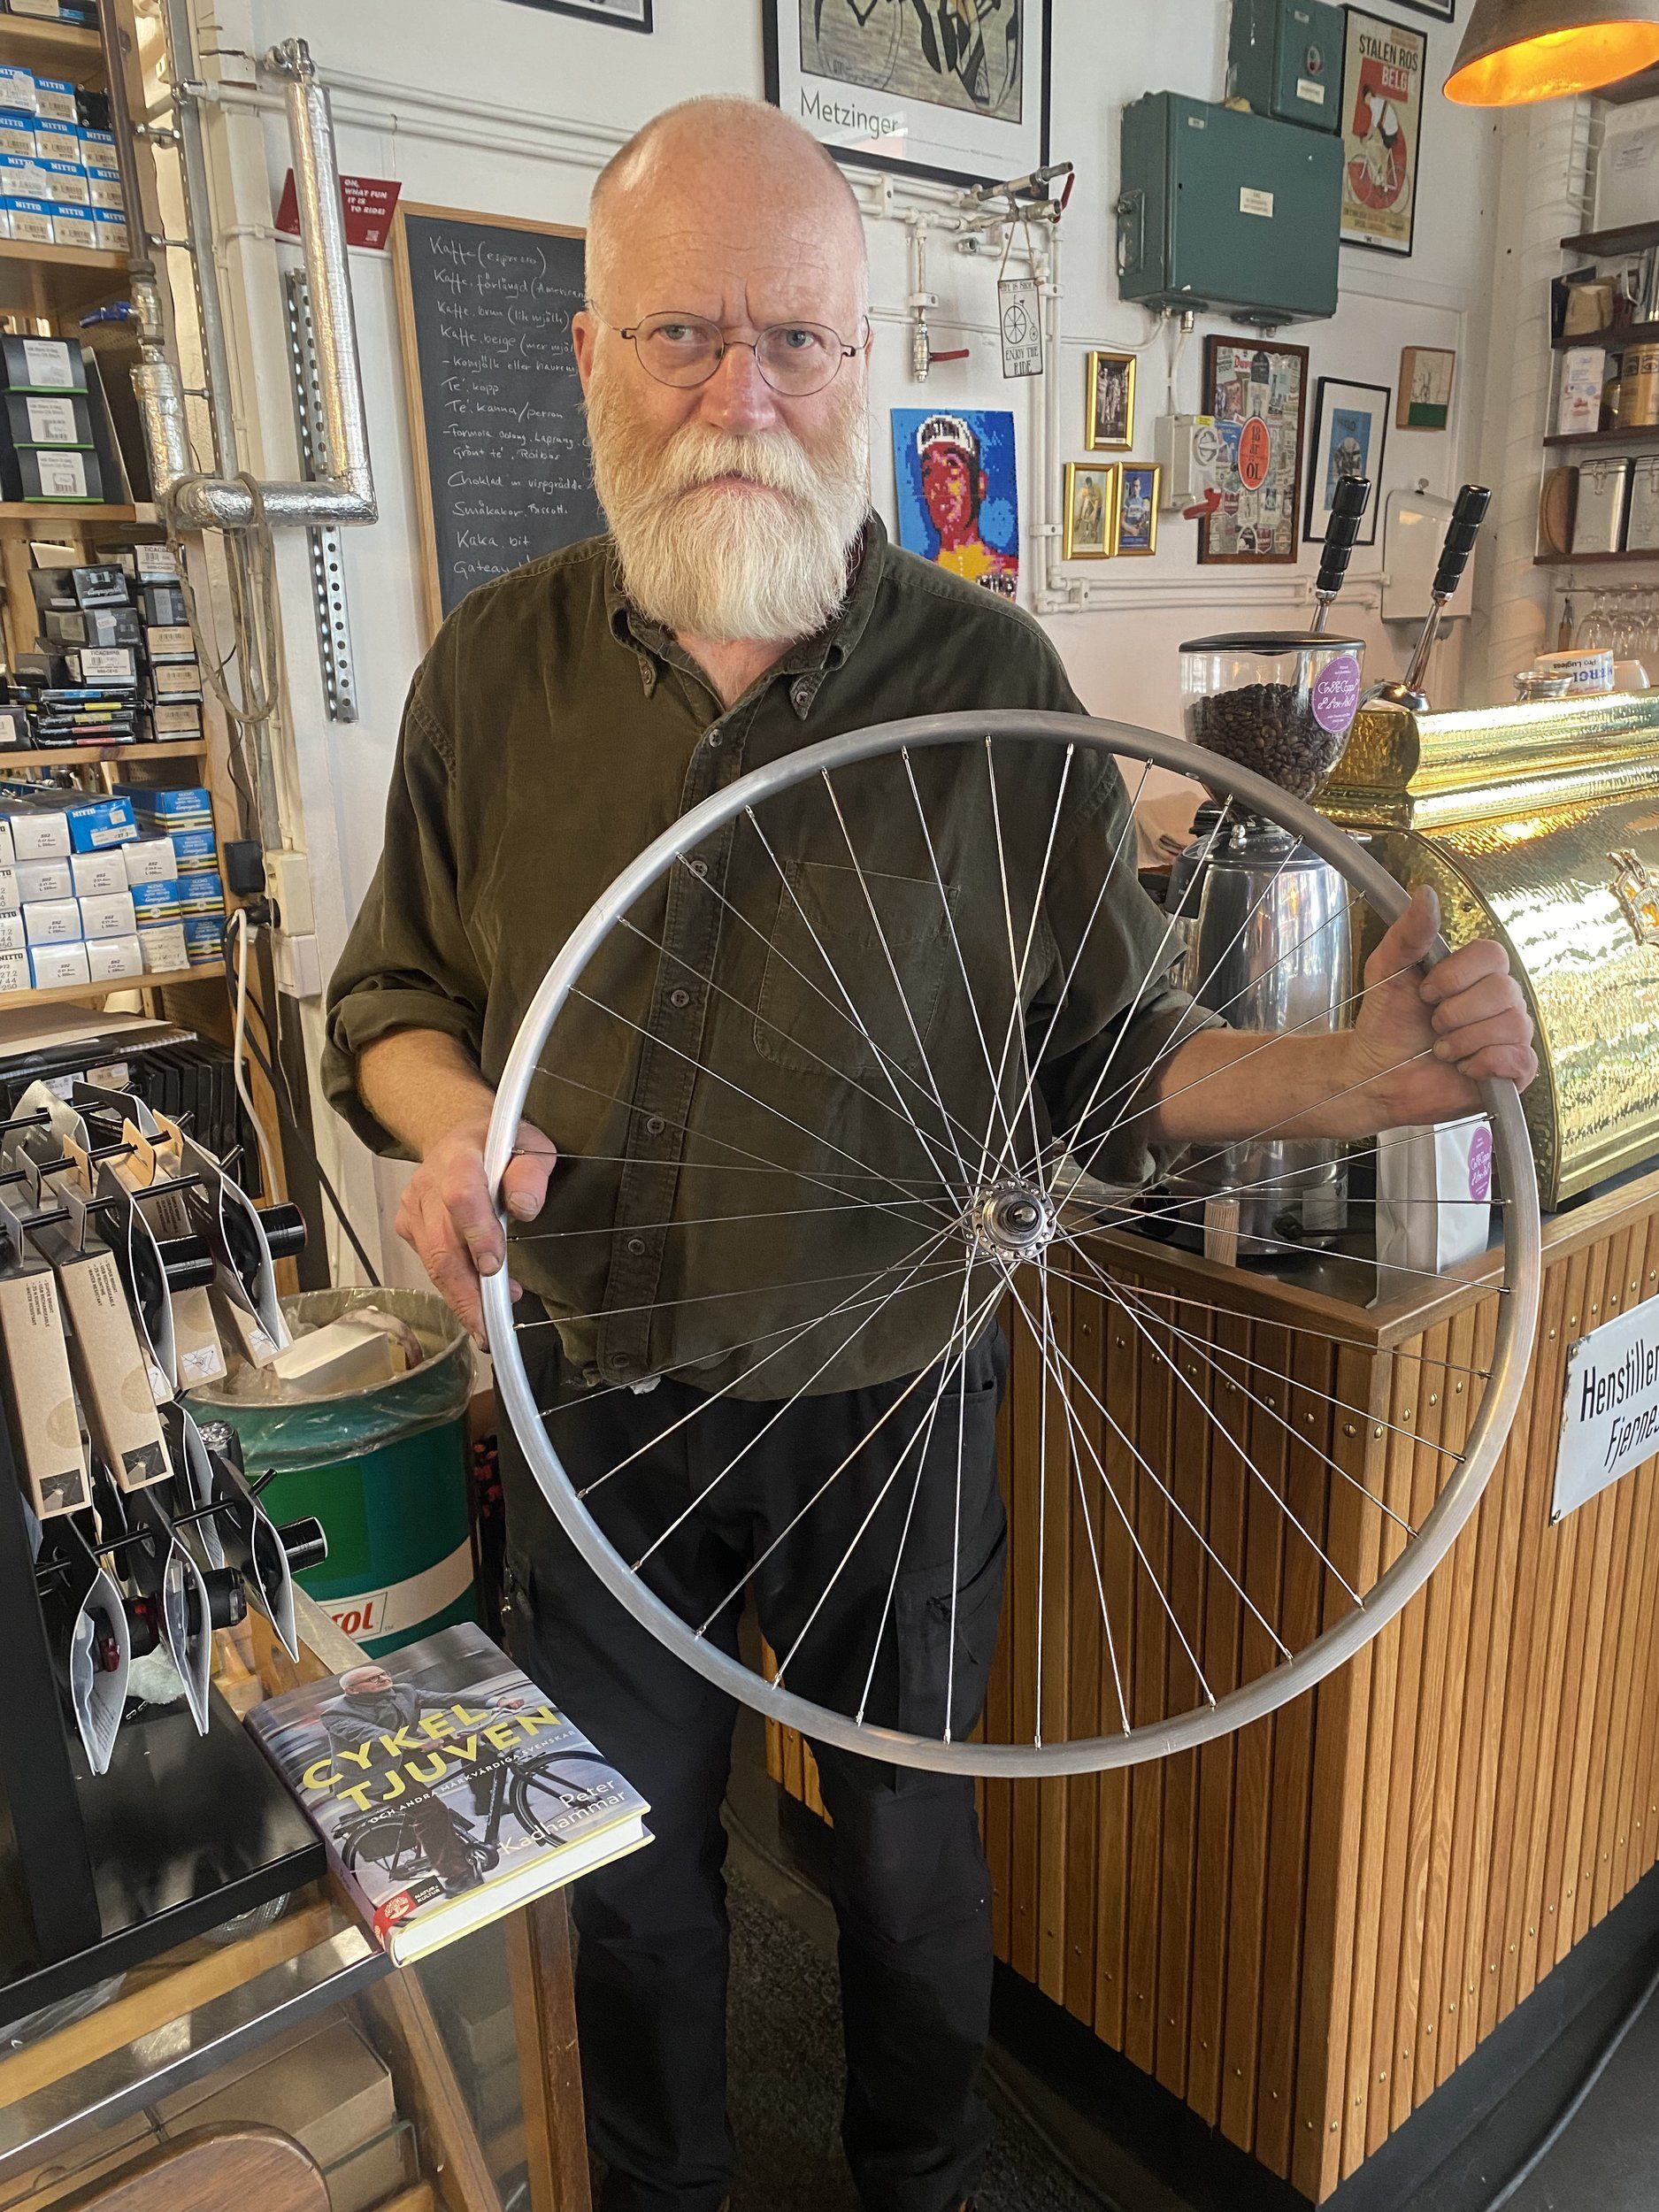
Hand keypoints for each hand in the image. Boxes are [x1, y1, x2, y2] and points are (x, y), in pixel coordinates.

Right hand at [393, 1111, 556, 1346]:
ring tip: (486, 1328)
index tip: (493, 1266)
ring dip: (461, 1299)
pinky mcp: (409, 1227)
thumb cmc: (499, 1144)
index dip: (476, 1233)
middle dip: (466, 1291)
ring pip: (433, 1263)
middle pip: (441, 1245)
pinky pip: (429, 1265)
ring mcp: (414, 1208)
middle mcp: (429, 1184)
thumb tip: (525, 1207)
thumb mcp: (530, 1144)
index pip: (461, 1196)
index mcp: (460, 1157)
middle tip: (488, 1327)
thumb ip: (532, 1171)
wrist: (459, 1136)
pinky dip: (454, 1288)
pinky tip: (478, 1300)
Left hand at [1343, 884, 1537, 1129]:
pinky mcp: (1514, 1071)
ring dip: (1462, 1042)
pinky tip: (1462, 1068)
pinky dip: (1483, 1065)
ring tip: (1441, 1050)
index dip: (1457, 975)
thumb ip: (1408, 933)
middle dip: (1454, 1014)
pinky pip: (1519, 1060)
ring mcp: (1511, 1034)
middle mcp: (1501, 1000)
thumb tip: (1425, 893)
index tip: (1426, 992)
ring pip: (1510, 1026)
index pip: (1492, 955)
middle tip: (1432, 1026)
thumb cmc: (1387, 1023)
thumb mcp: (1387, 971)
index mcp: (1476, 972)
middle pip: (1502, 991)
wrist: (1377, 1076)